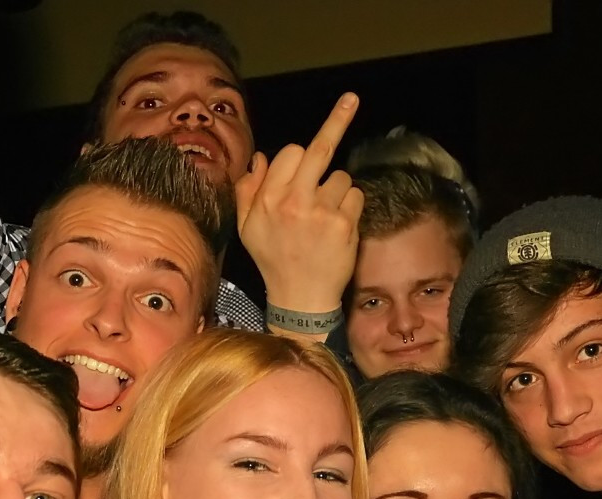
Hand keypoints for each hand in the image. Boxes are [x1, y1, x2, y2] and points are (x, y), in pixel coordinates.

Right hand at [236, 93, 364, 316]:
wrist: (301, 297)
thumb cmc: (274, 259)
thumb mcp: (247, 227)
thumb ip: (248, 191)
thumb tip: (260, 159)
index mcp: (269, 199)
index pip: (291, 153)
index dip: (300, 154)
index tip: (318, 130)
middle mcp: (294, 201)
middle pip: (319, 149)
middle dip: (338, 119)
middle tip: (352, 98)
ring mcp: (321, 212)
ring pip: (341, 178)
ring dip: (336, 192)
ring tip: (325, 219)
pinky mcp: (345, 224)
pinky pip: (355, 197)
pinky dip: (350, 209)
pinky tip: (338, 228)